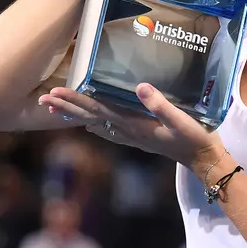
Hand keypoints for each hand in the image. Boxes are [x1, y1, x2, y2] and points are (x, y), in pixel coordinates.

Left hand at [37, 84, 221, 167]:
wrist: (203, 160)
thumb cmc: (194, 139)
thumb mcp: (181, 121)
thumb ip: (161, 105)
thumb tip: (139, 87)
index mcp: (132, 124)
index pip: (97, 109)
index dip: (75, 100)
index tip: (54, 92)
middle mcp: (127, 131)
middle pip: (90, 116)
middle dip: (66, 107)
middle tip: (42, 99)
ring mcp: (132, 135)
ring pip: (96, 123)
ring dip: (75, 115)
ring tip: (55, 109)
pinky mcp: (138, 136)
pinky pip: (109, 129)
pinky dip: (94, 124)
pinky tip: (88, 125)